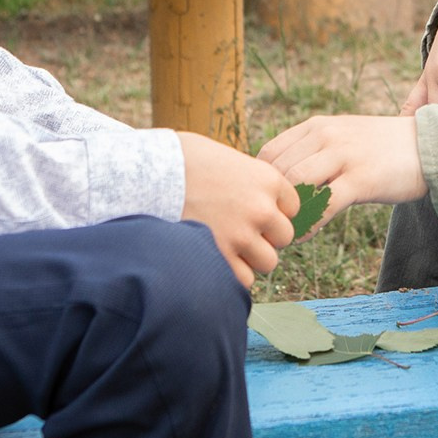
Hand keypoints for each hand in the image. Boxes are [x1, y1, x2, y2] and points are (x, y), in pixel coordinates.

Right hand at [177, 131, 297, 286]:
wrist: (145, 173)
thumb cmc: (182, 160)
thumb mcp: (227, 159)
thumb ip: (250, 181)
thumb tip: (263, 200)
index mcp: (268, 179)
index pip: (292, 207)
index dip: (273, 211)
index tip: (252, 210)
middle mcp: (262, 208)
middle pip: (283, 237)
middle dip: (265, 236)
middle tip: (238, 229)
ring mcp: (242, 235)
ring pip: (267, 262)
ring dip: (250, 257)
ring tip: (225, 244)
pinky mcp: (220, 257)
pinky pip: (243, 278)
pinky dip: (232, 272)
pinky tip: (214, 256)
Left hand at [257, 116, 427, 228]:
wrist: (431, 145)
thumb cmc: (384, 148)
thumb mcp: (343, 137)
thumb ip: (314, 151)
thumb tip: (282, 179)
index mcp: (317, 126)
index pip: (269, 153)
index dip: (261, 182)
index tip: (266, 206)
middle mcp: (326, 135)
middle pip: (278, 172)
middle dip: (270, 203)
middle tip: (271, 227)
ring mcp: (344, 156)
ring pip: (296, 185)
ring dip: (287, 214)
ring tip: (286, 233)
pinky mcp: (362, 179)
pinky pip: (323, 205)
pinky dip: (308, 224)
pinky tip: (306, 236)